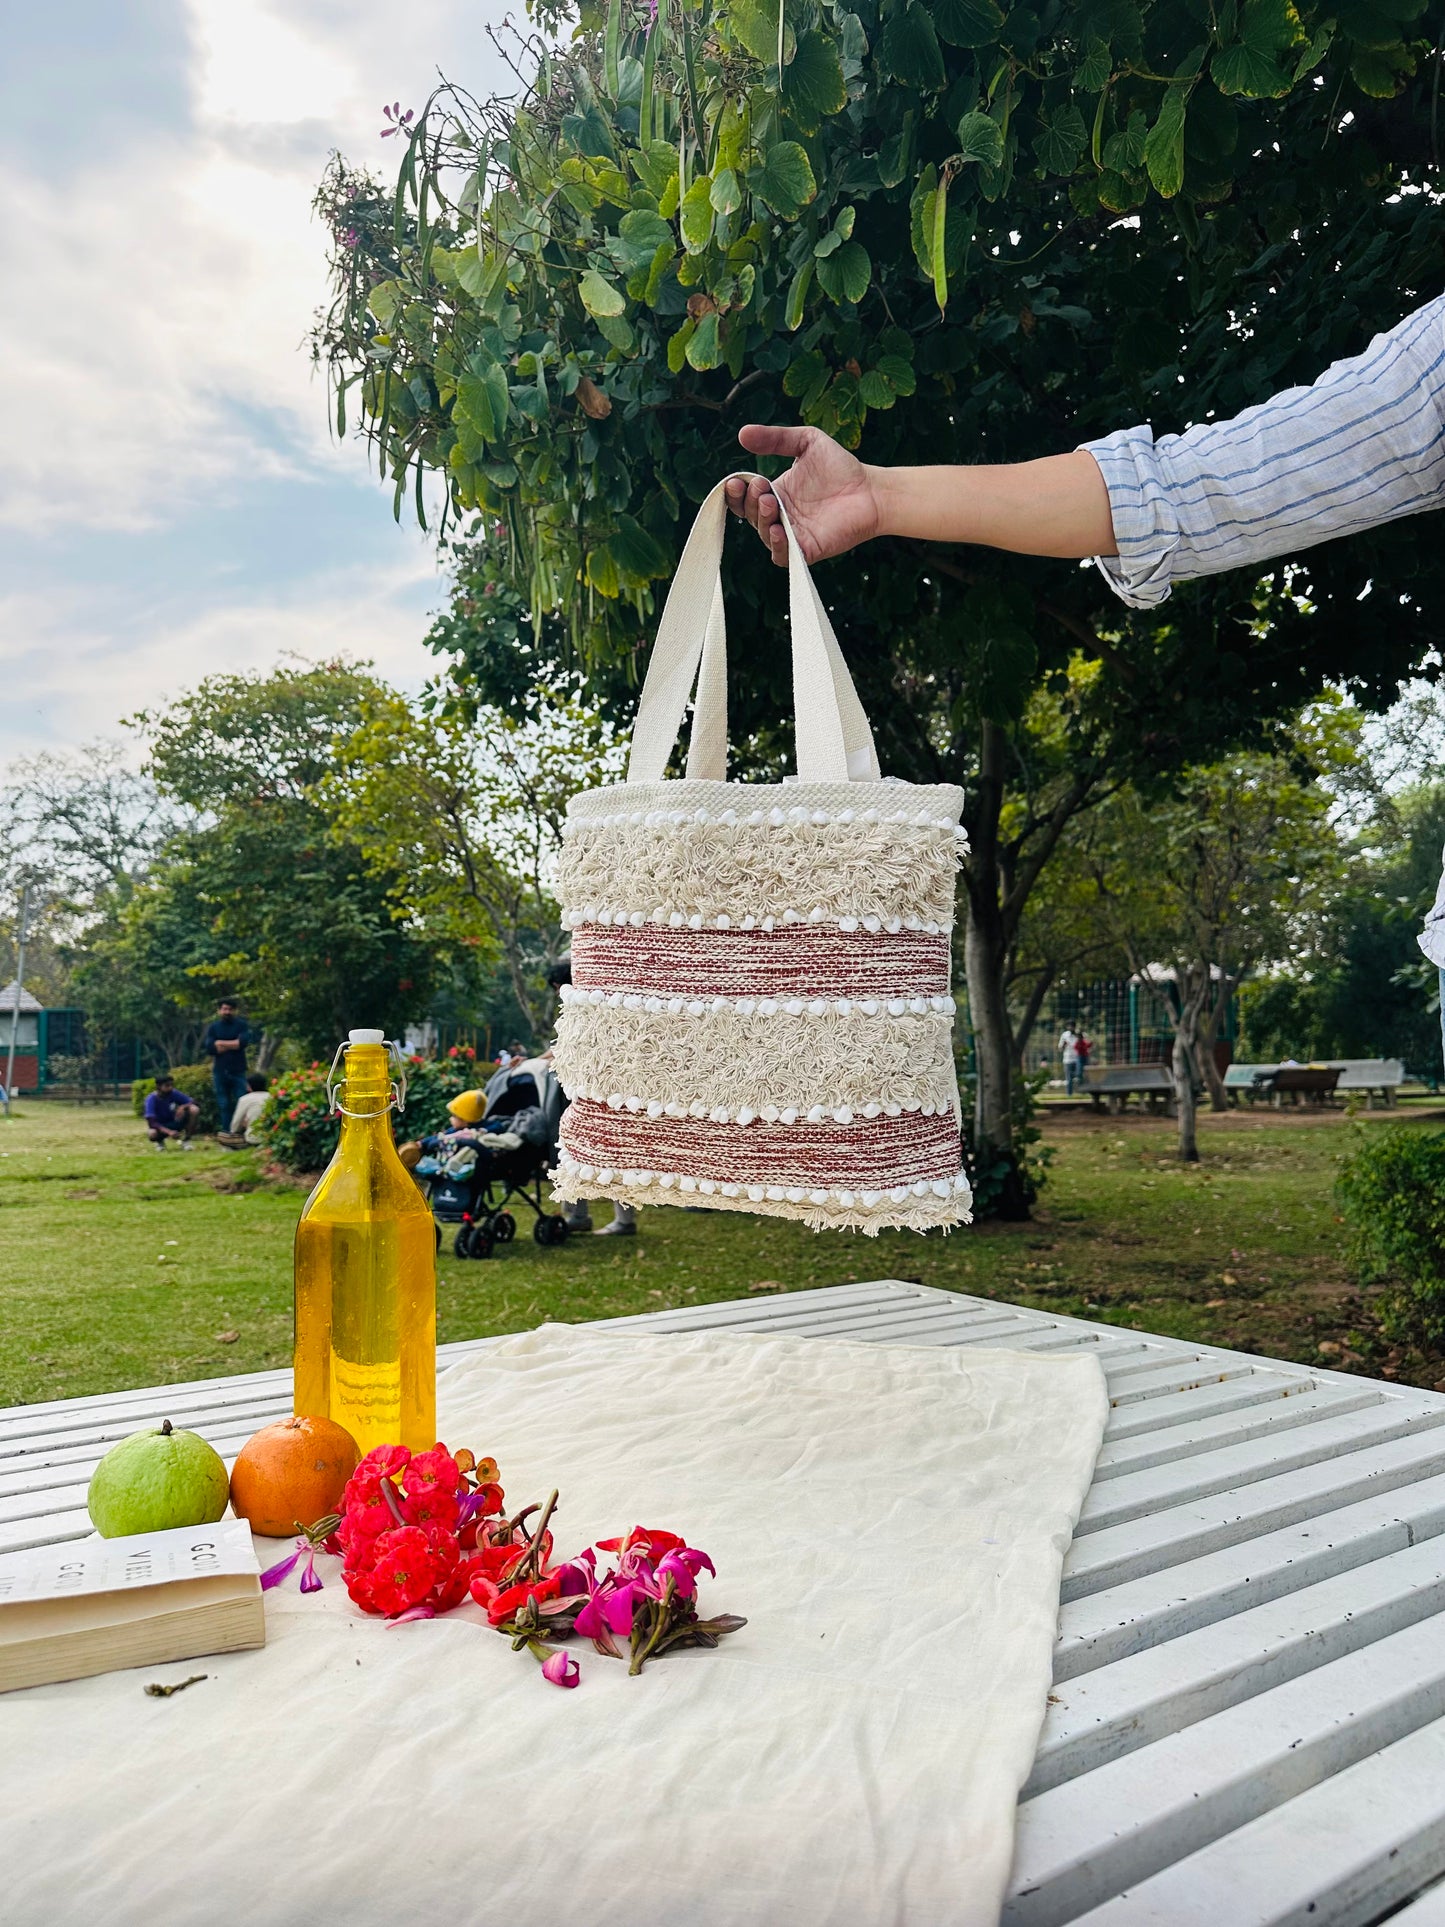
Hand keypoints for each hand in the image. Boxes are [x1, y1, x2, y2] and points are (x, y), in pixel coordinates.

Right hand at [727, 425, 882, 566]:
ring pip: (764, 535)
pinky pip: (783, 555)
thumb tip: (742, 434)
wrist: (871, 489)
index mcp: (775, 492)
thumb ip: (776, 438)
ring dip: (762, 519)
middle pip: (751, 515)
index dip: (735, 492)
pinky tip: (778, 530)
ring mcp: (793, 534)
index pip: (744, 496)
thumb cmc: (840, 466)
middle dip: (750, 502)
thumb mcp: (806, 442)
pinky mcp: (807, 549)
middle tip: (762, 487)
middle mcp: (780, 515)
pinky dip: (777, 545)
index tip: (737, 481)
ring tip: (772, 502)